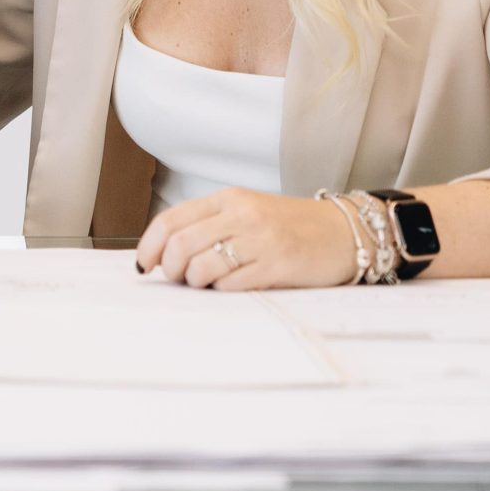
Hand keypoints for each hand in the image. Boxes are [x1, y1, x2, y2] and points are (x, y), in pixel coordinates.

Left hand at [134, 187, 359, 289]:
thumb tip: (164, 255)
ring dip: (196, 282)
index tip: (144, 265)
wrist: (345, 232)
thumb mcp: (246, 213)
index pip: (171, 220)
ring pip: (203, 265)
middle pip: (181, 244)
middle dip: (171, 268)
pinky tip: (234, 286)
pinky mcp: (279, 264)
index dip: (149, 246)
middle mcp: (242, 214)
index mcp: (228, 199)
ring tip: (207, 283)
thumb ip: (209, 226)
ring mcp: (261, 239)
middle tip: (178, 278)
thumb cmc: (290, 227)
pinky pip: (233, 284)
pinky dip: (224, 291)